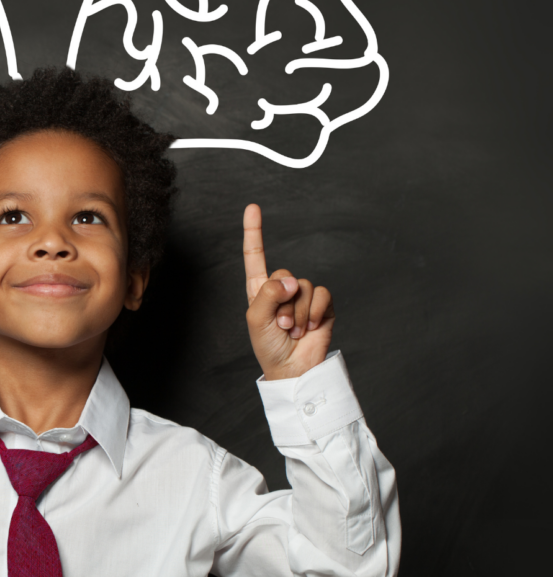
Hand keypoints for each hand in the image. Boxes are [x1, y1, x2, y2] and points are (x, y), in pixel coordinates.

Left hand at [243, 204, 334, 379]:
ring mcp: (303, 296)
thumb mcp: (257, 319)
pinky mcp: (323, 306)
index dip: (254, 231)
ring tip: (292, 330)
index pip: (256, 255)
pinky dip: (315, 311)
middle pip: (284, 274)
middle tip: (279, 325)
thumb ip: (269, 294)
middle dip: (282, 303)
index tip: (253, 207)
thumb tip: (292, 280)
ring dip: (297, 312)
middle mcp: (282, 288)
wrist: (292, 368)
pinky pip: (322, 295)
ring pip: (304, 286)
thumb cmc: (268, 345)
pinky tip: (310, 327)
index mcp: (260, 289)